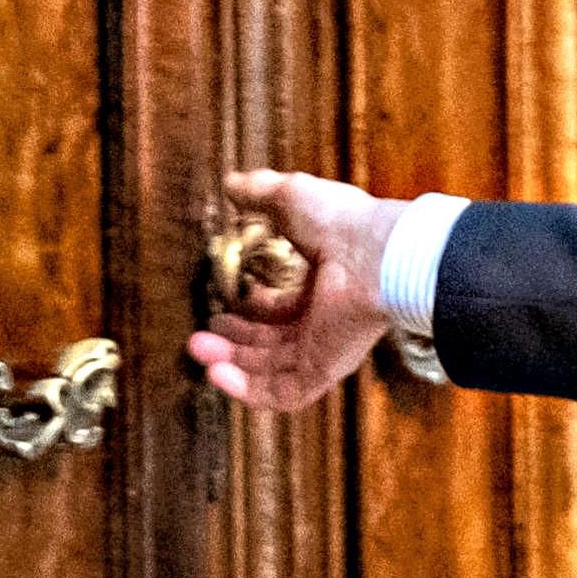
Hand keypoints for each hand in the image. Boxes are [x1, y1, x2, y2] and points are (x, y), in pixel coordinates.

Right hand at [186, 170, 406, 411]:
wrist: (376, 252)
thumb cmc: (342, 222)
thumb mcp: (290, 198)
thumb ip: (258, 193)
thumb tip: (231, 184)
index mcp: (321, 288)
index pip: (281, 312)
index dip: (249, 315)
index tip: (219, 310)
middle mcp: (323, 322)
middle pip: (271, 346)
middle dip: (233, 344)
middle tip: (200, 338)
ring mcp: (324, 349)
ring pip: (271, 371)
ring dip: (233, 366)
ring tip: (200, 353)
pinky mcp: (324, 369)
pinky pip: (285, 394)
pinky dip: (249, 391)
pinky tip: (217, 375)